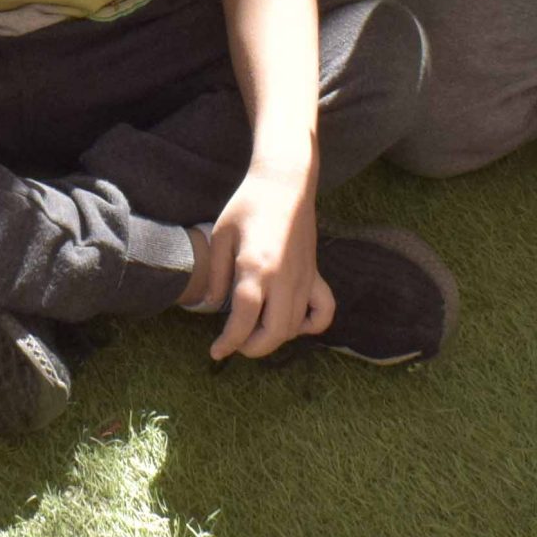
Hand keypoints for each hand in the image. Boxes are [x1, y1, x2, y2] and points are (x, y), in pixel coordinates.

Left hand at [183, 161, 332, 361]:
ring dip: (275, 338)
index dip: (228, 342)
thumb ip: (216, 274)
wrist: (284, 183)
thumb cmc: (248, 205)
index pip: (243, 319)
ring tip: (254, 330)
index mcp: (255, 268)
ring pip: (296, 327)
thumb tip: (212, 304)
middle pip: (274, 332)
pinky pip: (324, 310)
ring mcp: (304, 278)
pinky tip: (294, 322)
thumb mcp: (221, 235)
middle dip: (253, 348)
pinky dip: (312, 325)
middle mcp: (283, 279)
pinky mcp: (316, 274)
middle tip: (236, 345)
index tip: (216, 352)